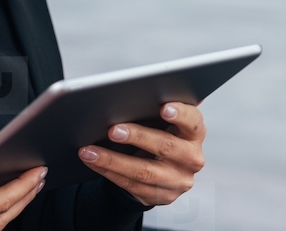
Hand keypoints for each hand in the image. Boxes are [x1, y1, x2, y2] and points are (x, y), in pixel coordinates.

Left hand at [77, 102, 205, 207]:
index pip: (193, 122)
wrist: (164, 170)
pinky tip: (93, 162)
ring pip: (143, 171)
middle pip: (166, 146)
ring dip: (112, 160)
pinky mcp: (161, 196)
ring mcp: (177, 180)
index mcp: (195, 133)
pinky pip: (131, 185)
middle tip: (113, 130)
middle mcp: (191, 158)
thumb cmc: (161, 133)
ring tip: (90, 150)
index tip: (163, 107)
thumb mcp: (166, 121)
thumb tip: (145, 88)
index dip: (180, 114)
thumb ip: (159, 107)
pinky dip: (108, 172)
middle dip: (137, 137)